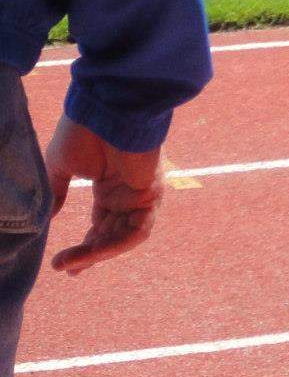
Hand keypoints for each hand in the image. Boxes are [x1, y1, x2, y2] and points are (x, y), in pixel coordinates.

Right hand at [44, 115, 164, 275]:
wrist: (105, 108)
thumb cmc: (83, 131)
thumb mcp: (61, 166)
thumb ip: (58, 192)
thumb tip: (49, 217)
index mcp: (109, 185)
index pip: (102, 223)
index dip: (86, 245)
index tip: (63, 264)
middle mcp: (127, 192)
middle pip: (113, 234)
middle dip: (90, 255)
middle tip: (66, 268)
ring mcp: (141, 194)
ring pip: (124, 236)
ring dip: (98, 254)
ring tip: (71, 265)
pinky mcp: (151, 193)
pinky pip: (136, 230)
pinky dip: (114, 246)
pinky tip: (90, 254)